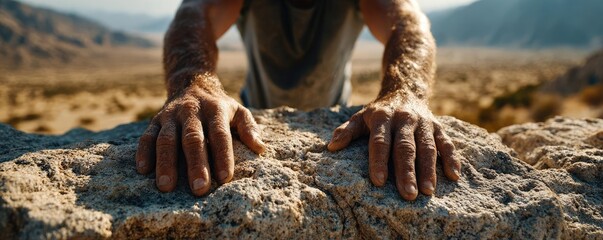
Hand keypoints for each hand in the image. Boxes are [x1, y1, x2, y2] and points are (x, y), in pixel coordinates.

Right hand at [135, 85, 265, 195]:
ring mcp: (171, 116)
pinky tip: (143, 170)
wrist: (192, 84)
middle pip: (193, 139)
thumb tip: (260, 148)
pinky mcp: (155, 120)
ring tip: (166, 186)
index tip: (225, 178)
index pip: (220, 134)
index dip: (223, 156)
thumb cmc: (220, 107)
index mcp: (215, 110)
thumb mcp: (239, 111)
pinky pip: (147, 136)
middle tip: (199, 188)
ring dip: (166, 162)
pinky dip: (144, 152)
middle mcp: (191, 111)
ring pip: (166, 139)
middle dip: (196, 164)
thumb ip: (249, 128)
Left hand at [328, 96, 460, 200]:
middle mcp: (404, 119)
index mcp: (382, 118)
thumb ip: (346, 131)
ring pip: (427, 147)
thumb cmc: (378, 113)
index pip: (380, 142)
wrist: (405, 90)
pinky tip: (453, 175)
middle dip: (406, 172)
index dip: (378, 161)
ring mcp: (423, 123)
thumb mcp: (360, 117)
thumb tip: (331, 147)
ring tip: (427, 192)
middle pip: (405, 147)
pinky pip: (447, 143)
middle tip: (407, 195)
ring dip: (428, 170)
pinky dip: (452, 158)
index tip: (377, 181)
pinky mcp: (438, 126)